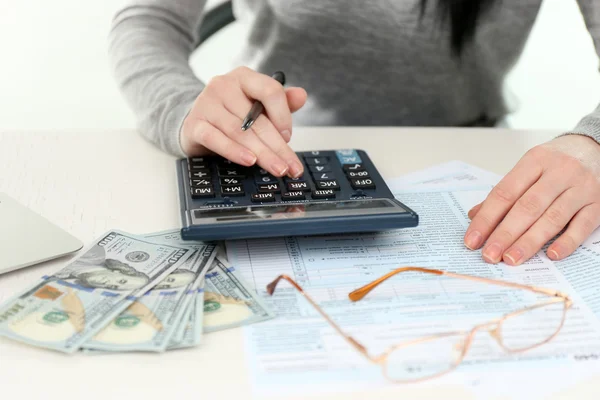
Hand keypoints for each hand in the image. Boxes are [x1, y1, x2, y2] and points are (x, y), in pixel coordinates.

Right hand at [180, 66, 307, 177]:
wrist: (197, 122)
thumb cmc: (231, 113)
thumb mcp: (258, 105)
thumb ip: (282, 102)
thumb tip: (302, 96)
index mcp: (244, 77)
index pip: (270, 90)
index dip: (283, 116)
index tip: (289, 137)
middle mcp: (224, 86)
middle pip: (257, 119)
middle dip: (277, 147)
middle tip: (291, 167)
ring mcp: (206, 104)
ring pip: (240, 132)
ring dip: (262, 153)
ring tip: (277, 168)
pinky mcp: (195, 124)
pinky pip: (216, 139)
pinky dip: (234, 151)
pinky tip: (249, 161)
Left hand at [464, 134, 599, 264]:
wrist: (598, 147)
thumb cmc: (556, 162)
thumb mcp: (529, 167)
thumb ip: (505, 192)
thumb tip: (474, 216)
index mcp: (535, 161)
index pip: (505, 193)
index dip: (486, 218)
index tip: (472, 240)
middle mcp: (559, 172)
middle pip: (527, 207)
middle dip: (505, 234)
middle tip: (490, 255)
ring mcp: (581, 188)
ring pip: (553, 218)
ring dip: (530, 242)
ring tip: (512, 259)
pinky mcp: (599, 203)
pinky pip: (583, 225)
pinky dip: (567, 242)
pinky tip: (551, 255)